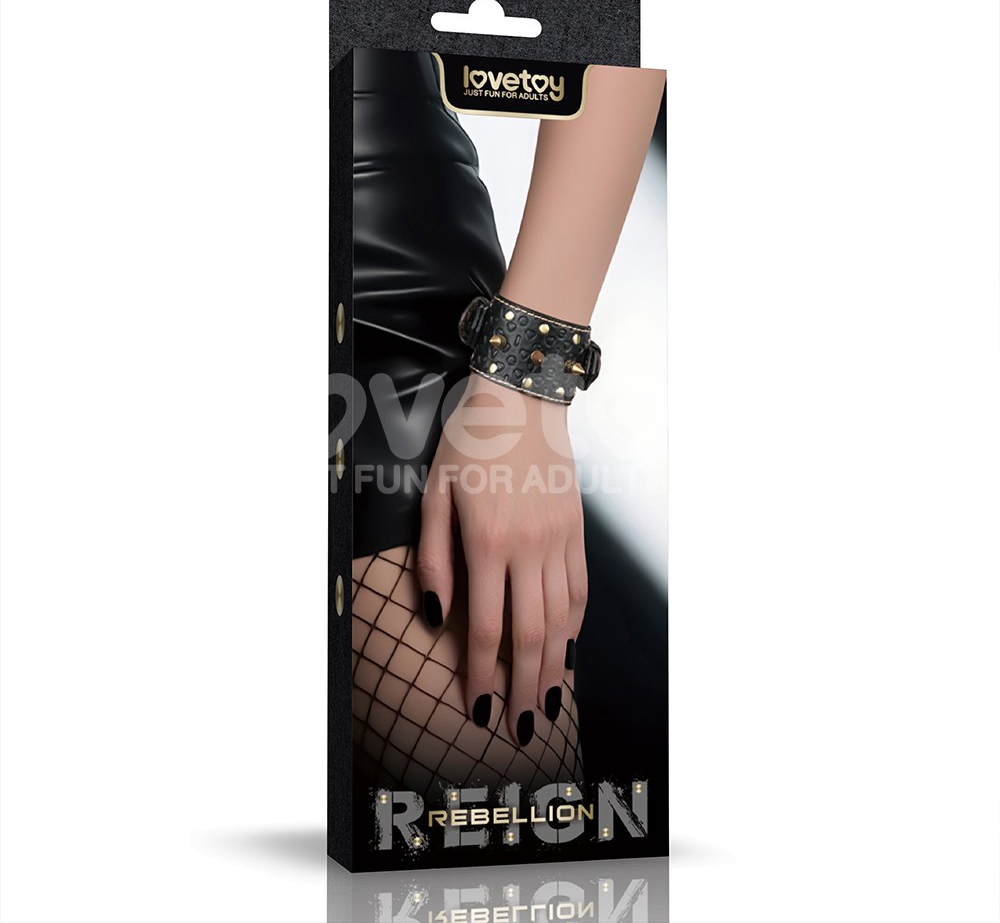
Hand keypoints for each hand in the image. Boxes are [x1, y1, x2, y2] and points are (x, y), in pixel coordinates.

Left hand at [416, 372, 587, 745]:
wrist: (522, 400)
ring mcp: (559, 541)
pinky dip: (574, 629)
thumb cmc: (470, 445)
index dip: (482, 676)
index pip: (486, 628)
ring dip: (553, 669)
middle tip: (517, 729)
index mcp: (486, 542)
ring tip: (545, 706)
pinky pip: (580, 591)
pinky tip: (567, 653)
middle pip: (530, 637)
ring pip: (561, 621)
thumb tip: (438, 617)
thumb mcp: (434, 494)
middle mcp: (529, 548)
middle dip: (522, 690)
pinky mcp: (577, 532)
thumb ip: (433, 559)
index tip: (479, 709)